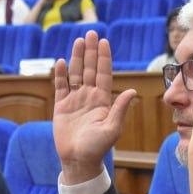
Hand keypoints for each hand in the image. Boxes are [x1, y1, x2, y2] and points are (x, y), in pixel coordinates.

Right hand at [52, 31, 136, 183]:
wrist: (78, 160)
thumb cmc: (97, 147)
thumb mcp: (112, 128)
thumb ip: (120, 109)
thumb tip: (132, 92)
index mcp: (102, 100)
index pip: (103, 74)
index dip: (104, 58)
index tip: (104, 41)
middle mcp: (89, 97)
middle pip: (89, 69)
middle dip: (91, 51)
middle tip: (91, 33)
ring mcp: (75, 100)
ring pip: (76, 74)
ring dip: (77, 57)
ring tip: (78, 41)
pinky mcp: (61, 106)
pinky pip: (60, 86)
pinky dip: (61, 74)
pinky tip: (62, 61)